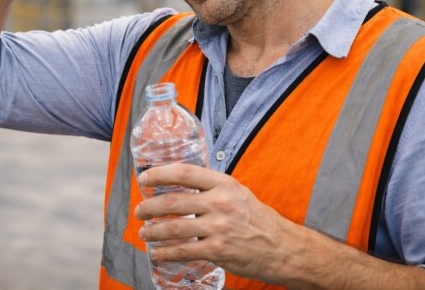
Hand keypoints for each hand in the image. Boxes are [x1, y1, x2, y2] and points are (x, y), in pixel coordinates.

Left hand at [134, 164, 424, 288]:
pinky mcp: (218, 250)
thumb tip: (183, 184)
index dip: (160, 173)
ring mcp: (218, 227)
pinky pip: (183, 251)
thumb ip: (212, 187)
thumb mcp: (238, 192)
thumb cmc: (259, 218)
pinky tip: (157, 253)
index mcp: (224, 183)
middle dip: (149, 207)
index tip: (145, 178)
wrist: (284, 247)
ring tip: (144, 232)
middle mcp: (219, 202)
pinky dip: (165, 252)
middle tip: (140, 210)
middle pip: (173, 201)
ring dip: (153, 231)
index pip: (184, 172)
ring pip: (173, 227)